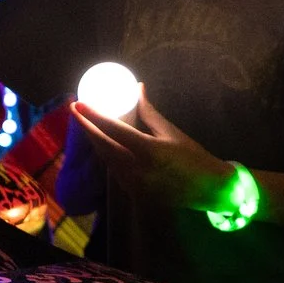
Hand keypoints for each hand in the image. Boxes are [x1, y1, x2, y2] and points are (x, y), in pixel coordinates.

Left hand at [71, 95, 237, 214]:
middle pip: (102, 146)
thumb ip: (150, 113)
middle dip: (85, 127)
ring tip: (85, 123)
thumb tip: (138, 89)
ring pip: (106, 159)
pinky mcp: (134, 193)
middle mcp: (138, 170)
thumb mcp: (172, 132)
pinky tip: (101, 143)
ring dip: (94, 141)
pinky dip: (107, 155)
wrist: (208, 190)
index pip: (113, 131)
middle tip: (75, 110)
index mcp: (150, 151)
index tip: (78, 104)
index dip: (92, 116)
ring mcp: (134, 184)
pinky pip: (114, 170)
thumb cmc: (193, 157)